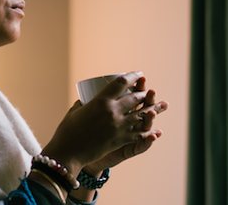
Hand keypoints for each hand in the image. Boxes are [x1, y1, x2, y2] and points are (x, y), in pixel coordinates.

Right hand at [42, 71, 162, 173]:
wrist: (68, 153)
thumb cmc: (67, 131)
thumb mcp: (75, 111)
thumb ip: (83, 104)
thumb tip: (85, 99)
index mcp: (101, 101)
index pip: (121, 83)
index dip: (133, 76)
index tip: (139, 74)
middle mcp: (112, 111)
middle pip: (135, 97)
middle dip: (143, 93)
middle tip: (147, 91)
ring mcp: (118, 126)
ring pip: (141, 115)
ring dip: (153, 109)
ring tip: (160, 106)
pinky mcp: (120, 140)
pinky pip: (138, 134)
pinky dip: (147, 131)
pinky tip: (153, 130)